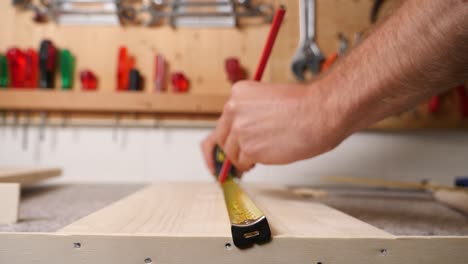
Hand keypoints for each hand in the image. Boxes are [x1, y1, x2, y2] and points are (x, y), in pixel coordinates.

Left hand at [201, 80, 348, 171]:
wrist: (320, 113)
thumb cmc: (305, 106)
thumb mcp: (269, 99)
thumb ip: (251, 113)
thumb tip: (243, 132)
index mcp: (238, 93)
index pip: (223, 119)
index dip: (229, 135)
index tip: (225, 146)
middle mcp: (234, 109)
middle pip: (223, 137)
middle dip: (233, 148)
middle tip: (242, 156)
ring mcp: (240, 130)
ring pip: (231, 153)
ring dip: (243, 158)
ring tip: (260, 156)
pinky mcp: (249, 149)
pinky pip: (242, 163)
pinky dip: (251, 165)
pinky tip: (264, 159)